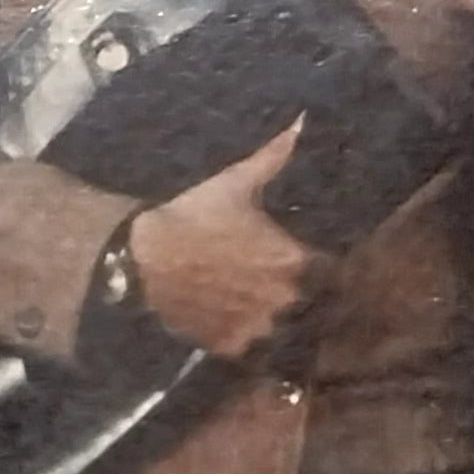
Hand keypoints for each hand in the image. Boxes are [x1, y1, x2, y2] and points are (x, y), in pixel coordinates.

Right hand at [126, 126, 326, 362]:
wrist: (139, 259)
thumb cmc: (191, 216)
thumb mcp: (234, 183)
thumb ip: (273, 158)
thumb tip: (300, 122)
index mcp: (292, 261)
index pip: (334, 273)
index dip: (330, 269)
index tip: (326, 264)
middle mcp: (281, 300)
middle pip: (313, 307)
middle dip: (309, 298)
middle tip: (301, 288)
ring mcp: (254, 327)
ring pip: (285, 333)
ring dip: (283, 323)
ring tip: (275, 312)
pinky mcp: (227, 346)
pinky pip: (253, 351)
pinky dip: (251, 339)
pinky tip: (244, 325)